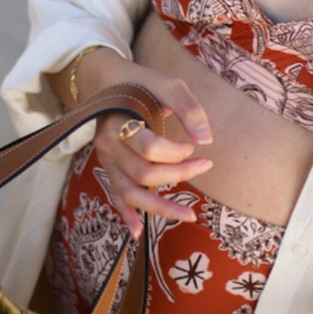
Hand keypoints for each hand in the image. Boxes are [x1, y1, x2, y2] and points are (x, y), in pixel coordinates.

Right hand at [92, 65, 213, 237]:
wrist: (107, 80)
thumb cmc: (141, 82)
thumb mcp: (168, 84)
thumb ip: (188, 109)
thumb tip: (206, 140)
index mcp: (120, 121)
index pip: (148, 148)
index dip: (175, 152)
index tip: (193, 147)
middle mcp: (109, 144)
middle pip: (142, 173)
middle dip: (177, 174)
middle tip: (204, 165)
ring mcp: (107, 159)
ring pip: (130, 193)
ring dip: (159, 207)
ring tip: (189, 216)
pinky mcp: (109, 168)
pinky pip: (115, 195)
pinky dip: (126, 215)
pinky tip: (138, 232)